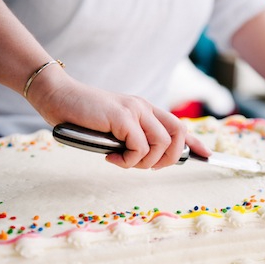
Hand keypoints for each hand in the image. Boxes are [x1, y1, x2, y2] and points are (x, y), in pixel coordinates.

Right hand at [26, 70, 210, 168]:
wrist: (57, 96)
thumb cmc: (81, 117)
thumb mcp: (112, 130)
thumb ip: (130, 139)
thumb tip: (146, 160)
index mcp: (144, 110)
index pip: (178, 126)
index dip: (195, 143)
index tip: (207, 155)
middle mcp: (144, 107)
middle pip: (178, 134)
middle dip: (169, 158)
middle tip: (146, 166)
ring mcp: (134, 110)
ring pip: (161, 144)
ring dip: (144, 162)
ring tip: (122, 161)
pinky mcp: (122, 116)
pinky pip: (139, 148)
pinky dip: (127, 160)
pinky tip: (111, 157)